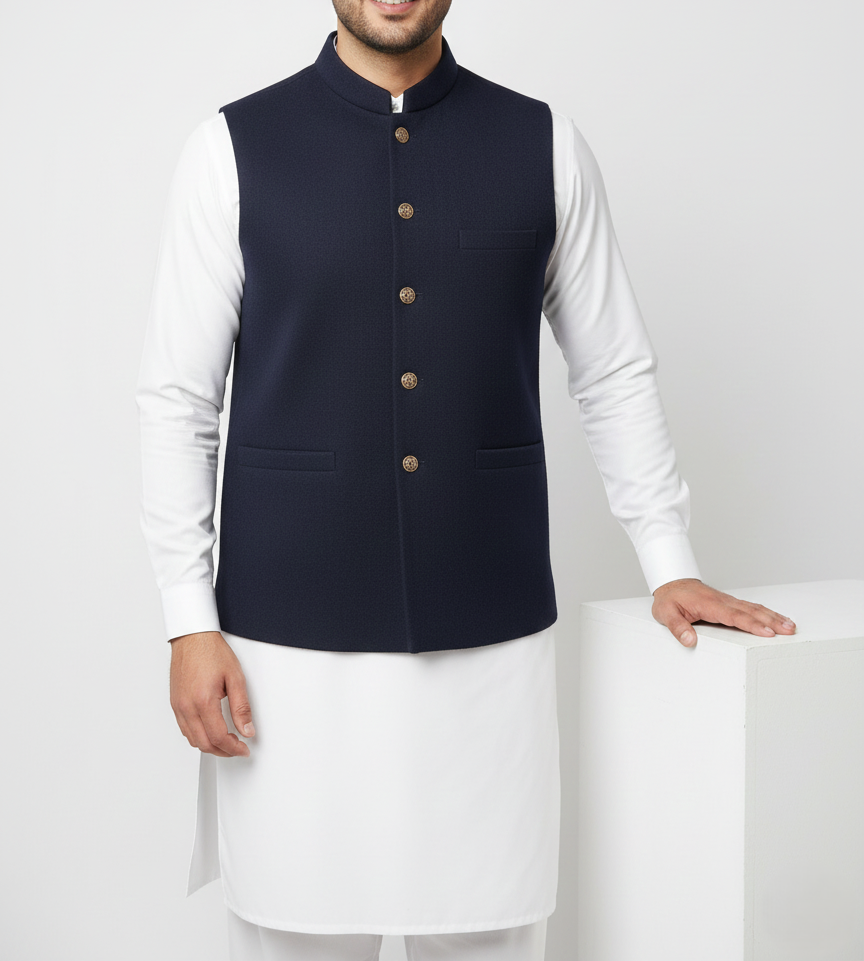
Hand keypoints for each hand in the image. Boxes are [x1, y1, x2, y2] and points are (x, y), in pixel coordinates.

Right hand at [169, 631, 255, 756]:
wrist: (192, 637)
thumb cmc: (211, 651)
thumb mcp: (235, 678)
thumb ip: (242, 707)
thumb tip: (247, 729)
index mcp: (203, 701)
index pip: (219, 737)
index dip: (233, 748)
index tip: (243, 748)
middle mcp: (187, 707)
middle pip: (204, 743)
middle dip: (223, 751)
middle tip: (237, 749)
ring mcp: (178, 706)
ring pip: (192, 739)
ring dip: (209, 746)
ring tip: (226, 742)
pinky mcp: (175, 703)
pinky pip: (184, 729)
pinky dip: (198, 736)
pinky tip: (209, 732)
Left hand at [652, 578, 795, 647]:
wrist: (670, 582)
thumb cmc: (670, 598)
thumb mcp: (665, 613)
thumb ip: (678, 627)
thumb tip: (689, 641)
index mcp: (709, 604)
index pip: (734, 616)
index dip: (752, 625)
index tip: (768, 632)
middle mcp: (722, 601)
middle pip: (751, 611)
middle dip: (771, 621)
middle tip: (789, 630)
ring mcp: (727, 601)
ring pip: (753, 608)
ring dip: (773, 617)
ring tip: (790, 626)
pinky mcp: (728, 603)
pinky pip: (750, 608)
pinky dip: (765, 613)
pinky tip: (775, 619)